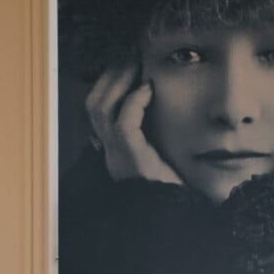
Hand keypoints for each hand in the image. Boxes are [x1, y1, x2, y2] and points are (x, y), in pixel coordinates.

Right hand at [85, 64, 182, 184]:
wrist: (179, 220)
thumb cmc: (178, 190)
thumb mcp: (165, 157)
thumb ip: (159, 135)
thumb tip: (166, 105)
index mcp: (116, 153)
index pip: (100, 111)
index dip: (109, 84)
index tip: (128, 63)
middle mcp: (111, 155)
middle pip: (94, 104)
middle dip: (110, 75)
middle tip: (130, 53)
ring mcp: (119, 159)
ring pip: (102, 110)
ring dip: (119, 81)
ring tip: (137, 63)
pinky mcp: (133, 163)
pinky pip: (124, 125)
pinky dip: (133, 102)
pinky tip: (148, 88)